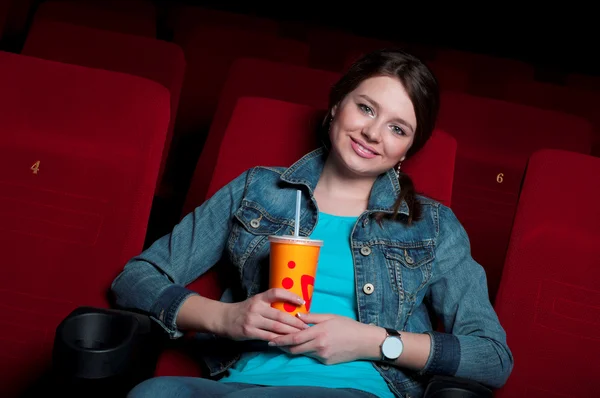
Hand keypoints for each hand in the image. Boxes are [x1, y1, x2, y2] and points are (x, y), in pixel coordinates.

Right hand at [220, 288, 308, 341]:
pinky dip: (278, 340)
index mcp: (259, 298)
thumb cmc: (244, 310)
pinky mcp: (249, 331)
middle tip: (306, 326)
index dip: (290, 296)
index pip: (276, 293)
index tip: (302, 301)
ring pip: (276, 327)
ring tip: (301, 334)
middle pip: (280, 315)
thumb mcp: (256, 302)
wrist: (223, 318)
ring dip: (290, 332)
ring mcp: (252, 320)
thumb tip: (291, 307)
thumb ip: (270, 304)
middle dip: (295, 321)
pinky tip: (286, 341)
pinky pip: (267, 336)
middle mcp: (256, 307)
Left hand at [268, 313, 384, 364]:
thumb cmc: (348, 326)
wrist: (364, 341)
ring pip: (303, 353)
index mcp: (319, 332)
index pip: (294, 338)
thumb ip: (312, 317)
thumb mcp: (330, 316)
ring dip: (294, 349)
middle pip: (295, 349)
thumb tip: (297, 316)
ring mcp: (322, 356)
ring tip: (287, 343)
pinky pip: (313, 356)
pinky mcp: (326, 362)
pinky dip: (307, 351)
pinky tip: (307, 345)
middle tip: (274, 342)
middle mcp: (319, 346)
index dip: (281, 340)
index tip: (271, 340)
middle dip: (283, 346)